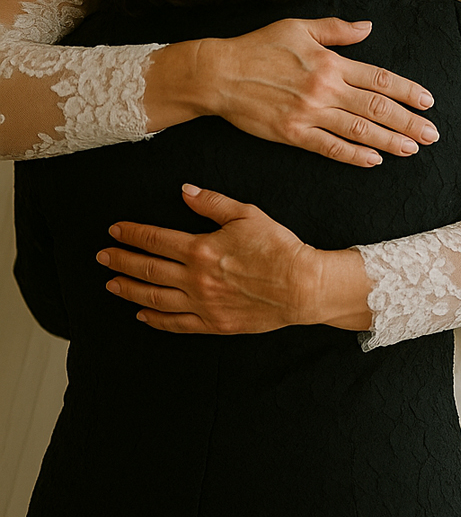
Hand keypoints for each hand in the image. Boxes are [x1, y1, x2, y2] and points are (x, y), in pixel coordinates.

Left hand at [97, 185, 371, 333]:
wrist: (302, 286)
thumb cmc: (278, 247)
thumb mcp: (247, 215)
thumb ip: (212, 203)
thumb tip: (185, 191)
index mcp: (201, 249)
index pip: (156, 239)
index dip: (132, 233)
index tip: (115, 230)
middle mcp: (195, 279)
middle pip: (148, 269)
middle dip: (121, 261)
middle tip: (102, 256)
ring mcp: (202, 304)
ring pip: (155, 298)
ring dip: (129, 290)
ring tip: (112, 284)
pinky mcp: (213, 324)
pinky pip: (176, 324)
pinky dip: (155, 319)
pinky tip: (142, 314)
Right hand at [149, 17, 439, 167]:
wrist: (220, 74)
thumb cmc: (258, 47)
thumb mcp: (299, 28)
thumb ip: (336, 30)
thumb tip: (367, 27)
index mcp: (330, 62)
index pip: (378, 79)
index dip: (407, 91)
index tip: (428, 101)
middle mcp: (325, 89)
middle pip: (376, 108)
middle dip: (408, 122)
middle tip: (432, 135)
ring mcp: (309, 113)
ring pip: (358, 130)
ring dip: (389, 141)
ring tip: (412, 149)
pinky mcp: (293, 134)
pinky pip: (330, 147)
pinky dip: (354, 155)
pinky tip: (373, 160)